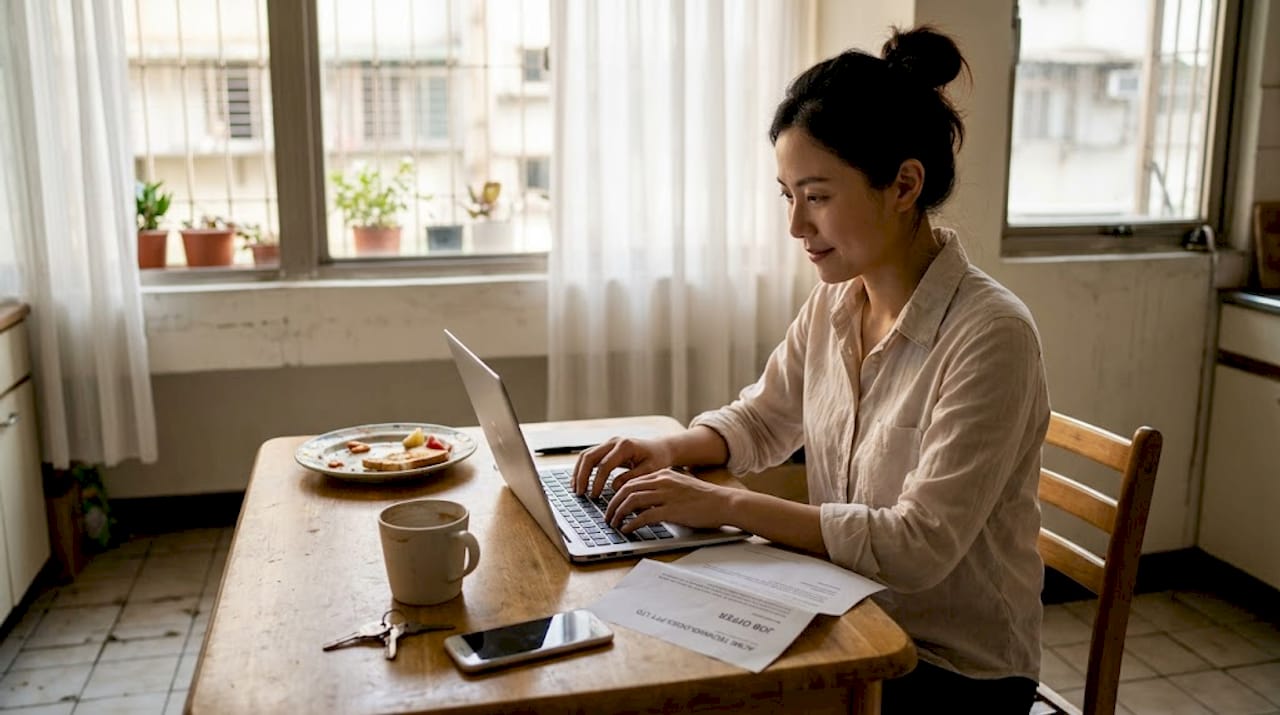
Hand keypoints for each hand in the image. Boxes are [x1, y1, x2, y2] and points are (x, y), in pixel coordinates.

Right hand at [572, 437, 675, 496]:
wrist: (661, 448)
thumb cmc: (657, 459)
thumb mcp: (649, 471)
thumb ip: (631, 478)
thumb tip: (613, 488)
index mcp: (625, 446)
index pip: (604, 465)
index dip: (597, 482)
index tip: (594, 496)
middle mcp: (614, 441)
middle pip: (590, 457)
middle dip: (582, 476)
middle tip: (579, 493)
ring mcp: (608, 443)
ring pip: (586, 455)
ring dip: (578, 472)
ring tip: (575, 489)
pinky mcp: (606, 448)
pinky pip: (589, 457)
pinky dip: (582, 469)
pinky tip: (579, 481)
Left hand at [604, 470, 733, 531]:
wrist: (724, 502)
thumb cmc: (704, 498)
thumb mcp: (680, 486)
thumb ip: (661, 490)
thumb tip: (642, 503)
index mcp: (663, 474)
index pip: (631, 481)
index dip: (617, 493)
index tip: (611, 504)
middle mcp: (662, 482)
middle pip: (626, 489)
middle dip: (612, 504)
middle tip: (608, 516)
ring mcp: (666, 495)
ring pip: (631, 501)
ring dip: (618, 514)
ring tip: (614, 524)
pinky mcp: (671, 511)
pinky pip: (643, 516)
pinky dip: (631, 523)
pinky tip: (627, 529)